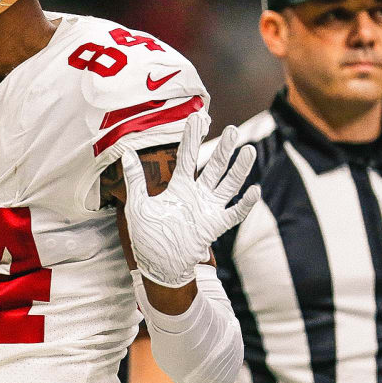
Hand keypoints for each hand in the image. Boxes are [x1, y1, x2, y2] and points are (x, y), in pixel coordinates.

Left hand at [120, 113, 258, 287]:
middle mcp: (197, 194)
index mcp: (179, 187)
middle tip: (233, 129)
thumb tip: (126, 153)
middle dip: (223, 148)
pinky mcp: (215, 226)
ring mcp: (208, 209)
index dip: (193, 138)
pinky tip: (254, 190)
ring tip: (249, 150)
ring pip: (228, 184)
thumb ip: (135, 179)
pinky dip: (245, 204)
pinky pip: (234, 214)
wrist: (158, 265)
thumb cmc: (148, 236)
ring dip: (238, 169)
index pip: (188, 157)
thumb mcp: (137, 205)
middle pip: (214, 166)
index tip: (198, 117)